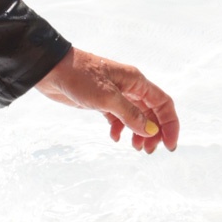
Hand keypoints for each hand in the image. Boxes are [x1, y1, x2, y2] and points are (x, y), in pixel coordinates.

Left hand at [35, 48, 178, 153]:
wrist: (51, 70)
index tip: (169, 145)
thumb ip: (130, 114)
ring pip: (135, 115)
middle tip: (148, 151)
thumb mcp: (108, 98)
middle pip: (151, 112)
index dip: (170, 124)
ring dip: (137, 132)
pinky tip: (114, 137)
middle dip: (153, 132)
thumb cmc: (79, 77)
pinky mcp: (100, 101)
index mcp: (136, 81)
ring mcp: (115, 94)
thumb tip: (150, 131)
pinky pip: (117, 116)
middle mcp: (129, 87)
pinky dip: (119, 128)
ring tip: (135, 148)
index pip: (163, 104)